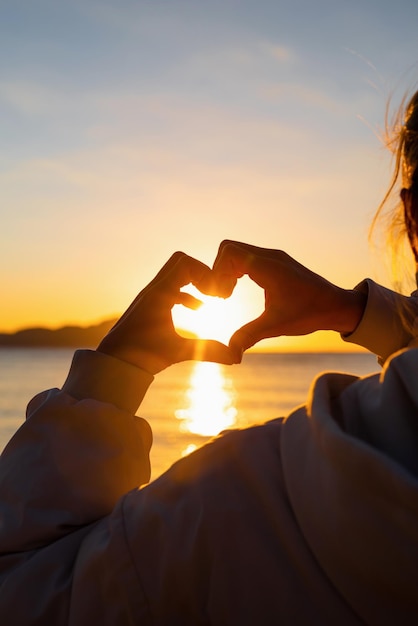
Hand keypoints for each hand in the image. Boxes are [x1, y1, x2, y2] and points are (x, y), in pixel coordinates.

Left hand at [97, 252, 239, 373]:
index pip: (185, 263)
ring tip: (208, 300)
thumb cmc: (140, 356)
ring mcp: (150, 296)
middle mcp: (153, 290)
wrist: (112, 363)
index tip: (215, 293)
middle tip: (213, 291)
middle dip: (200, 273)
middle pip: (180, 262)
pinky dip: (185, 292)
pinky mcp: (149, 305)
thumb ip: (208, 352)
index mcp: (159, 293)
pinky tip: (197, 309)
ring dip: (193, 282)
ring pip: (175, 274)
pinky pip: (170, 287)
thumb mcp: (177, 352)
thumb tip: (236, 358)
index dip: (204, 272)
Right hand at [209, 240, 365, 351]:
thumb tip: (230, 353)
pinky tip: (238, 291)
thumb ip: (249, 335)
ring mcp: (274, 258)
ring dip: (227, 271)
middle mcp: (270, 256)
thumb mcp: (276, 326)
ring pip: (237, 251)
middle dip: (219, 271)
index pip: (229, 253)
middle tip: (222, 296)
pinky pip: (247, 257)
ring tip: (228, 295)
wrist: (337, 306)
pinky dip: (237, 270)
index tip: (222, 296)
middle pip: (229, 248)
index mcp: (269, 267)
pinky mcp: (276, 263)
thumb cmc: (310, 313)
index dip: (217, 272)